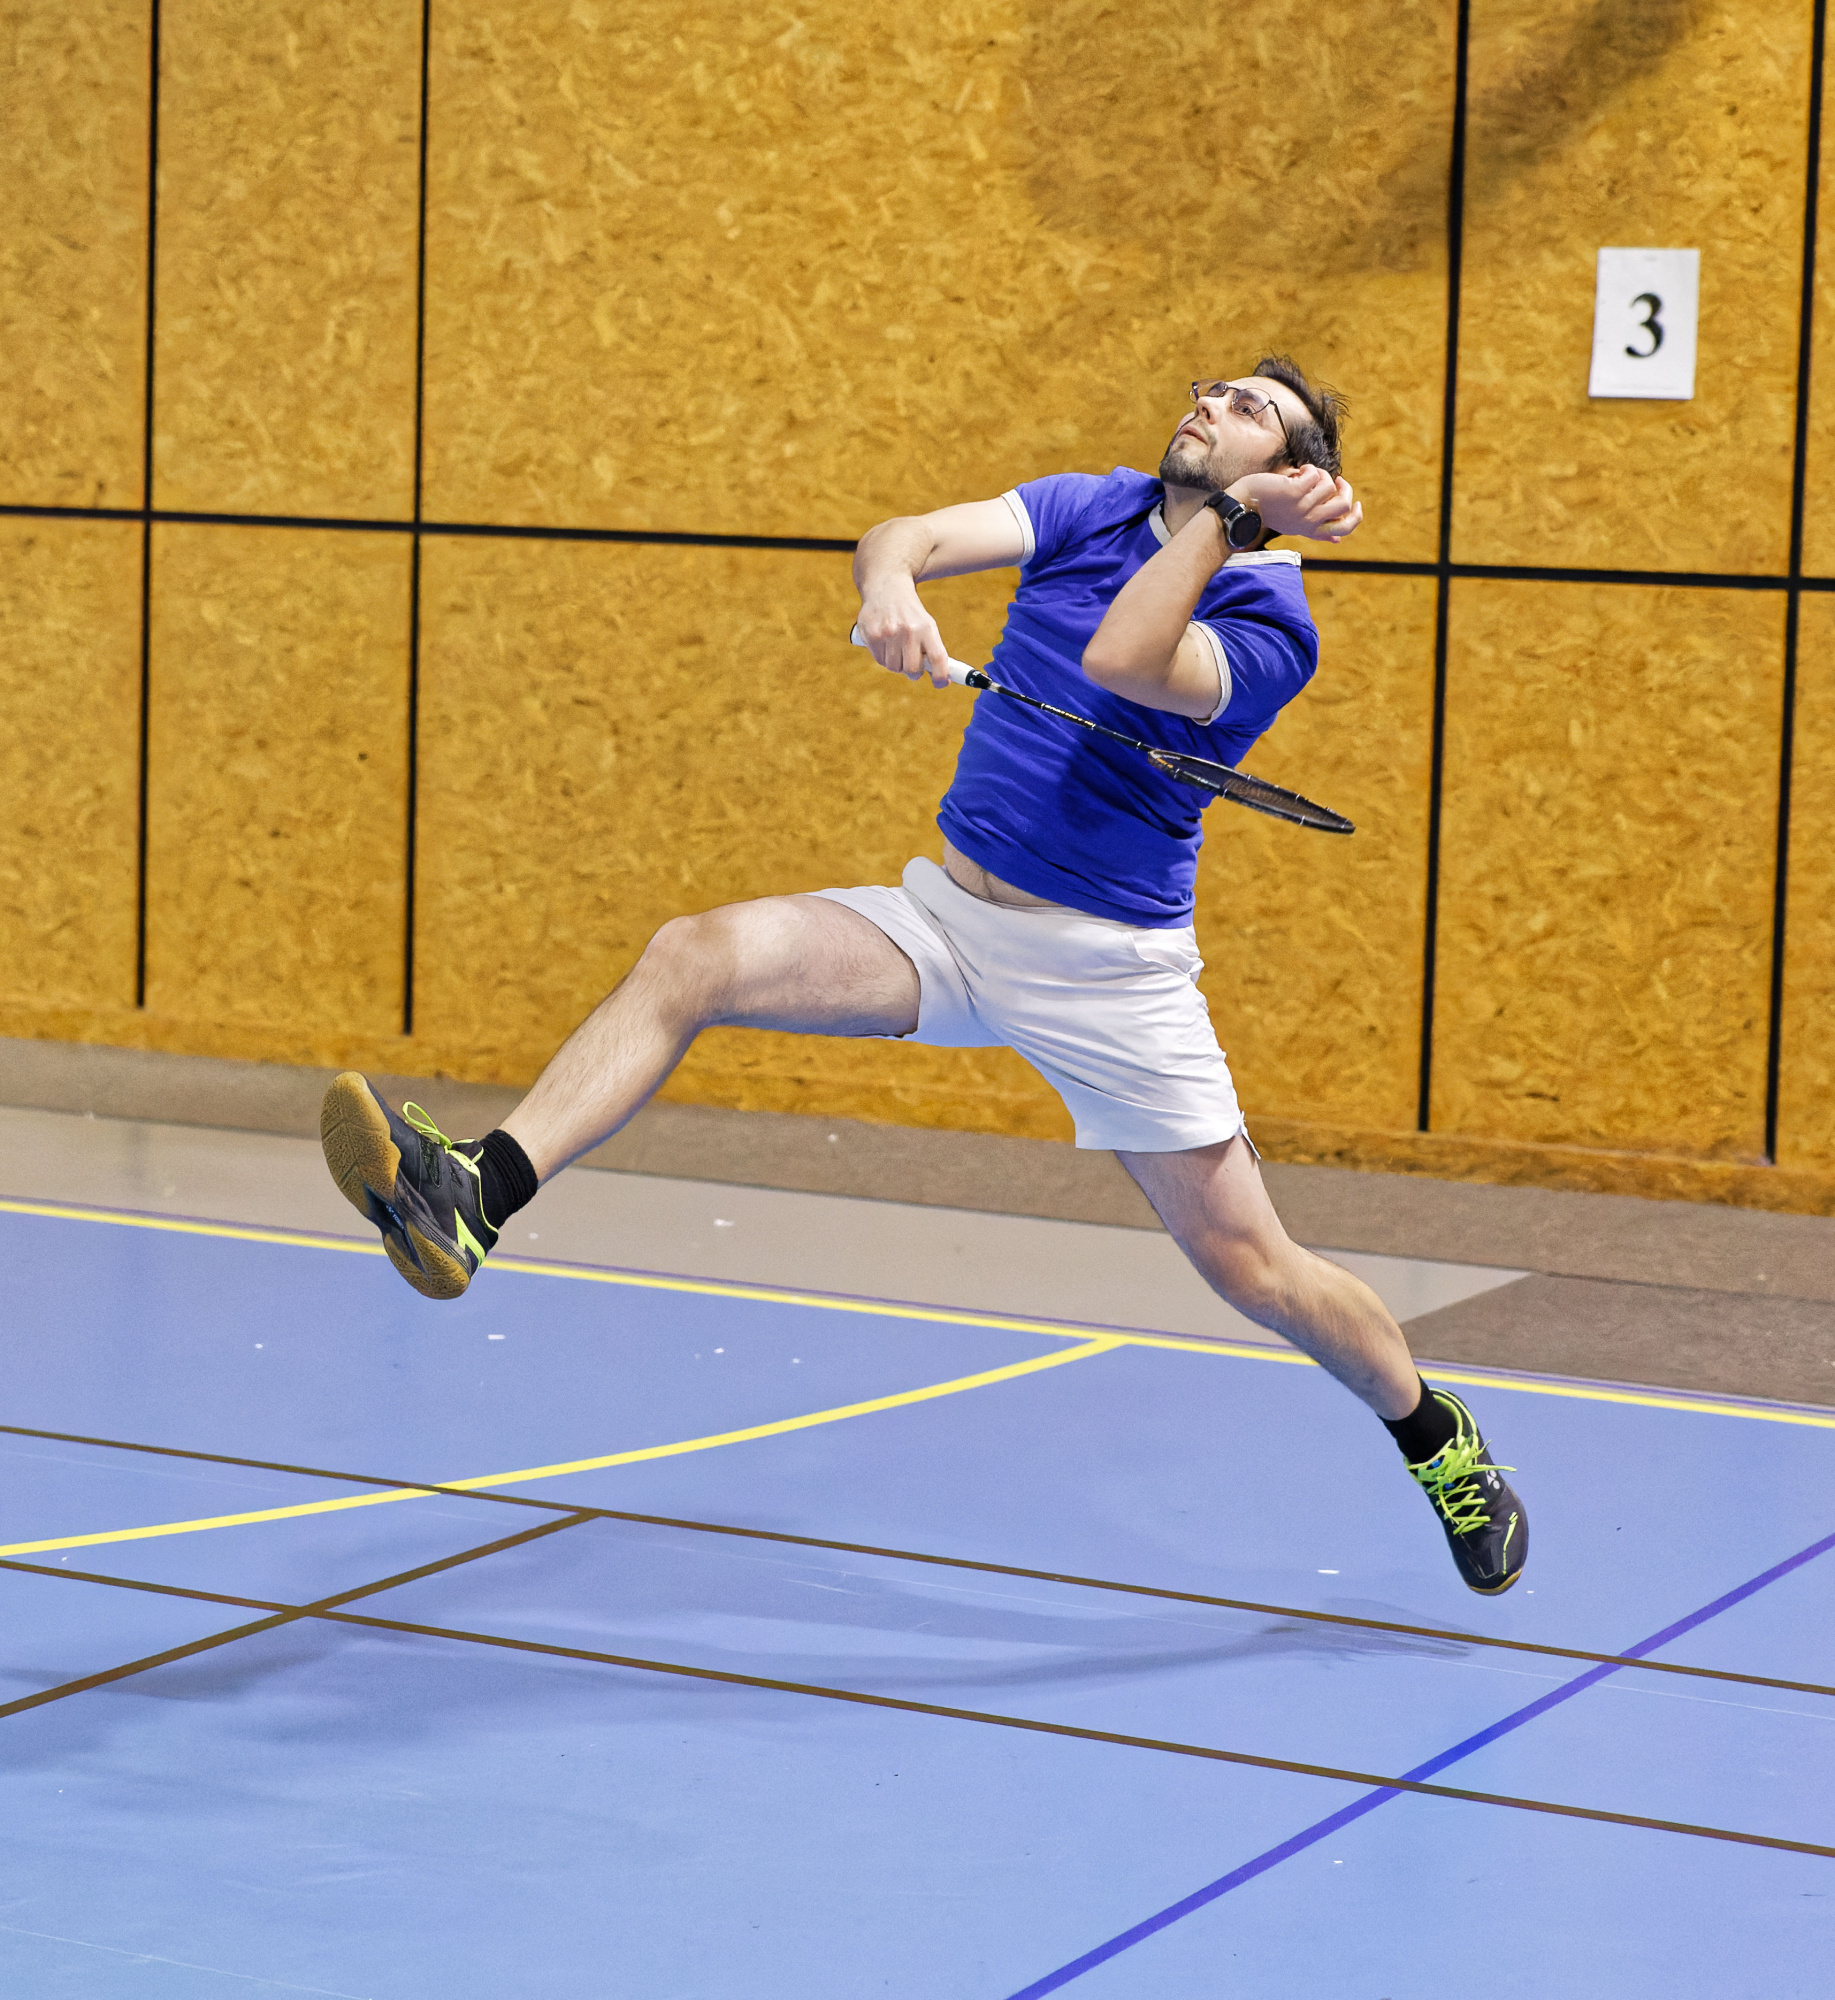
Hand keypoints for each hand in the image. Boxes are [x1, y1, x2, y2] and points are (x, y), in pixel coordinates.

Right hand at [853, 583, 953, 686]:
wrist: (886, 586)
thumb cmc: (910, 612)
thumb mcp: (925, 624)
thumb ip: (932, 650)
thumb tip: (942, 679)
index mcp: (927, 628)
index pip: (937, 657)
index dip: (941, 675)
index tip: (941, 683)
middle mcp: (909, 631)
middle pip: (913, 670)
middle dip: (914, 672)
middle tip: (913, 666)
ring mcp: (889, 633)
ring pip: (894, 667)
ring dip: (897, 663)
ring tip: (896, 647)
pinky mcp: (872, 635)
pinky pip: (880, 660)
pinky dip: (884, 657)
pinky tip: (885, 642)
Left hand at [1231, 466, 1362, 543]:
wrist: (1242, 507)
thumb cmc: (1268, 512)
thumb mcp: (1295, 526)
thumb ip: (1316, 531)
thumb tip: (1337, 541)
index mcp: (1311, 529)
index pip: (1343, 530)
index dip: (1356, 516)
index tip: (1356, 503)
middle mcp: (1309, 521)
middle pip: (1343, 506)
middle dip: (1346, 489)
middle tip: (1337, 480)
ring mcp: (1302, 507)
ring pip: (1329, 486)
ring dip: (1321, 474)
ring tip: (1306, 474)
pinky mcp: (1294, 493)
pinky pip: (1315, 475)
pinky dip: (1309, 469)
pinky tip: (1297, 471)